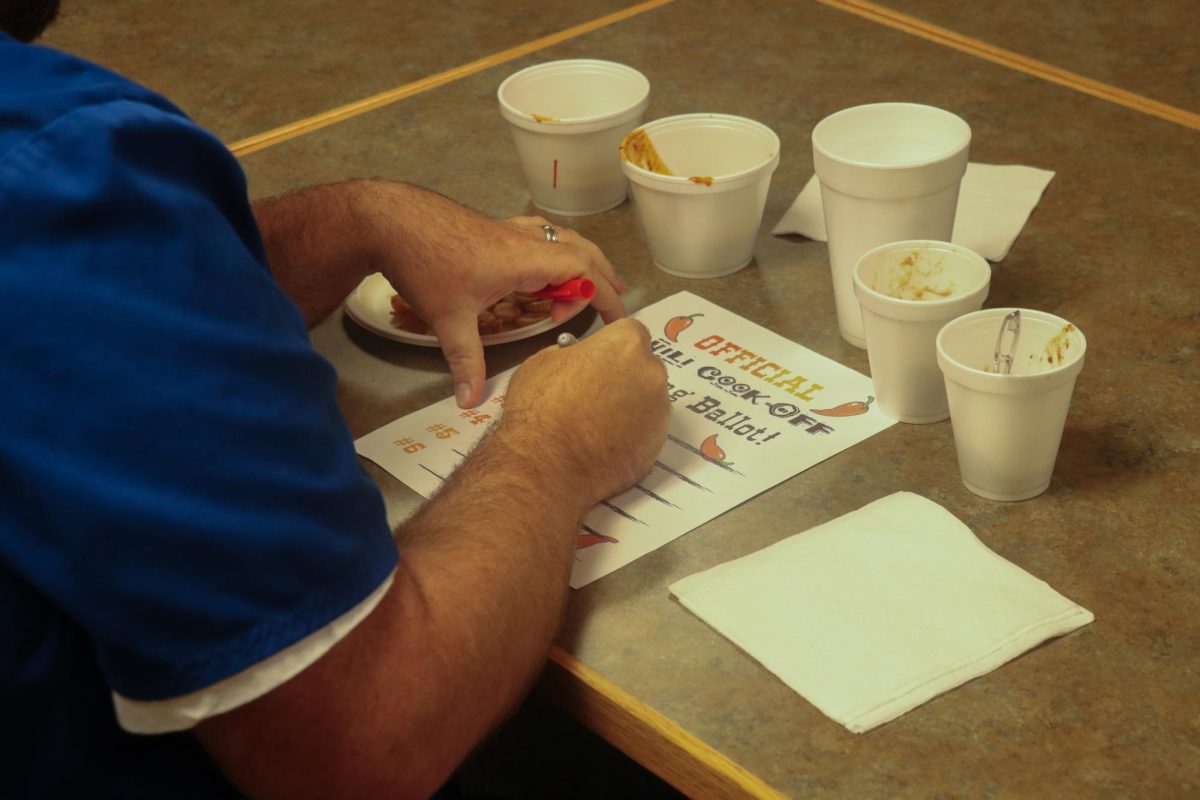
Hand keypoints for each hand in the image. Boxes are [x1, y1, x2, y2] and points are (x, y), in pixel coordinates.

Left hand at [355, 181, 627, 407]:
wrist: (388, 218)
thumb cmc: (424, 261)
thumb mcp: (448, 320)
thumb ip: (466, 361)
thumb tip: (470, 401)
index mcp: (525, 260)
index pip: (583, 273)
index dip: (604, 297)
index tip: (615, 322)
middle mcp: (523, 240)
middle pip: (581, 250)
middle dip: (601, 276)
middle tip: (612, 301)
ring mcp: (507, 230)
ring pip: (560, 238)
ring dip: (579, 259)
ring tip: (585, 282)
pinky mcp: (491, 227)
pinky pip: (537, 236)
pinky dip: (551, 250)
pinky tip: (538, 265)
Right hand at [493, 319, 669, 510]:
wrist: (547, 467)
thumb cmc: (540, 410)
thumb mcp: (542, 361)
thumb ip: (572, 353)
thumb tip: (578, 358)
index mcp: (626, 344)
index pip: (628, 332)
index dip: (610, 346)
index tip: (597, 358)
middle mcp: (652, 373)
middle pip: (642, 366)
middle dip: (622, 375)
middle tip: (592, 392)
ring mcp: (659, 412)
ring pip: (646, 401)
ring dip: (628, 406)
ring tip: (594, 424)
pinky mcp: (657, 446)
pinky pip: (645, 432)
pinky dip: (629, 435)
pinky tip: (602, 444)